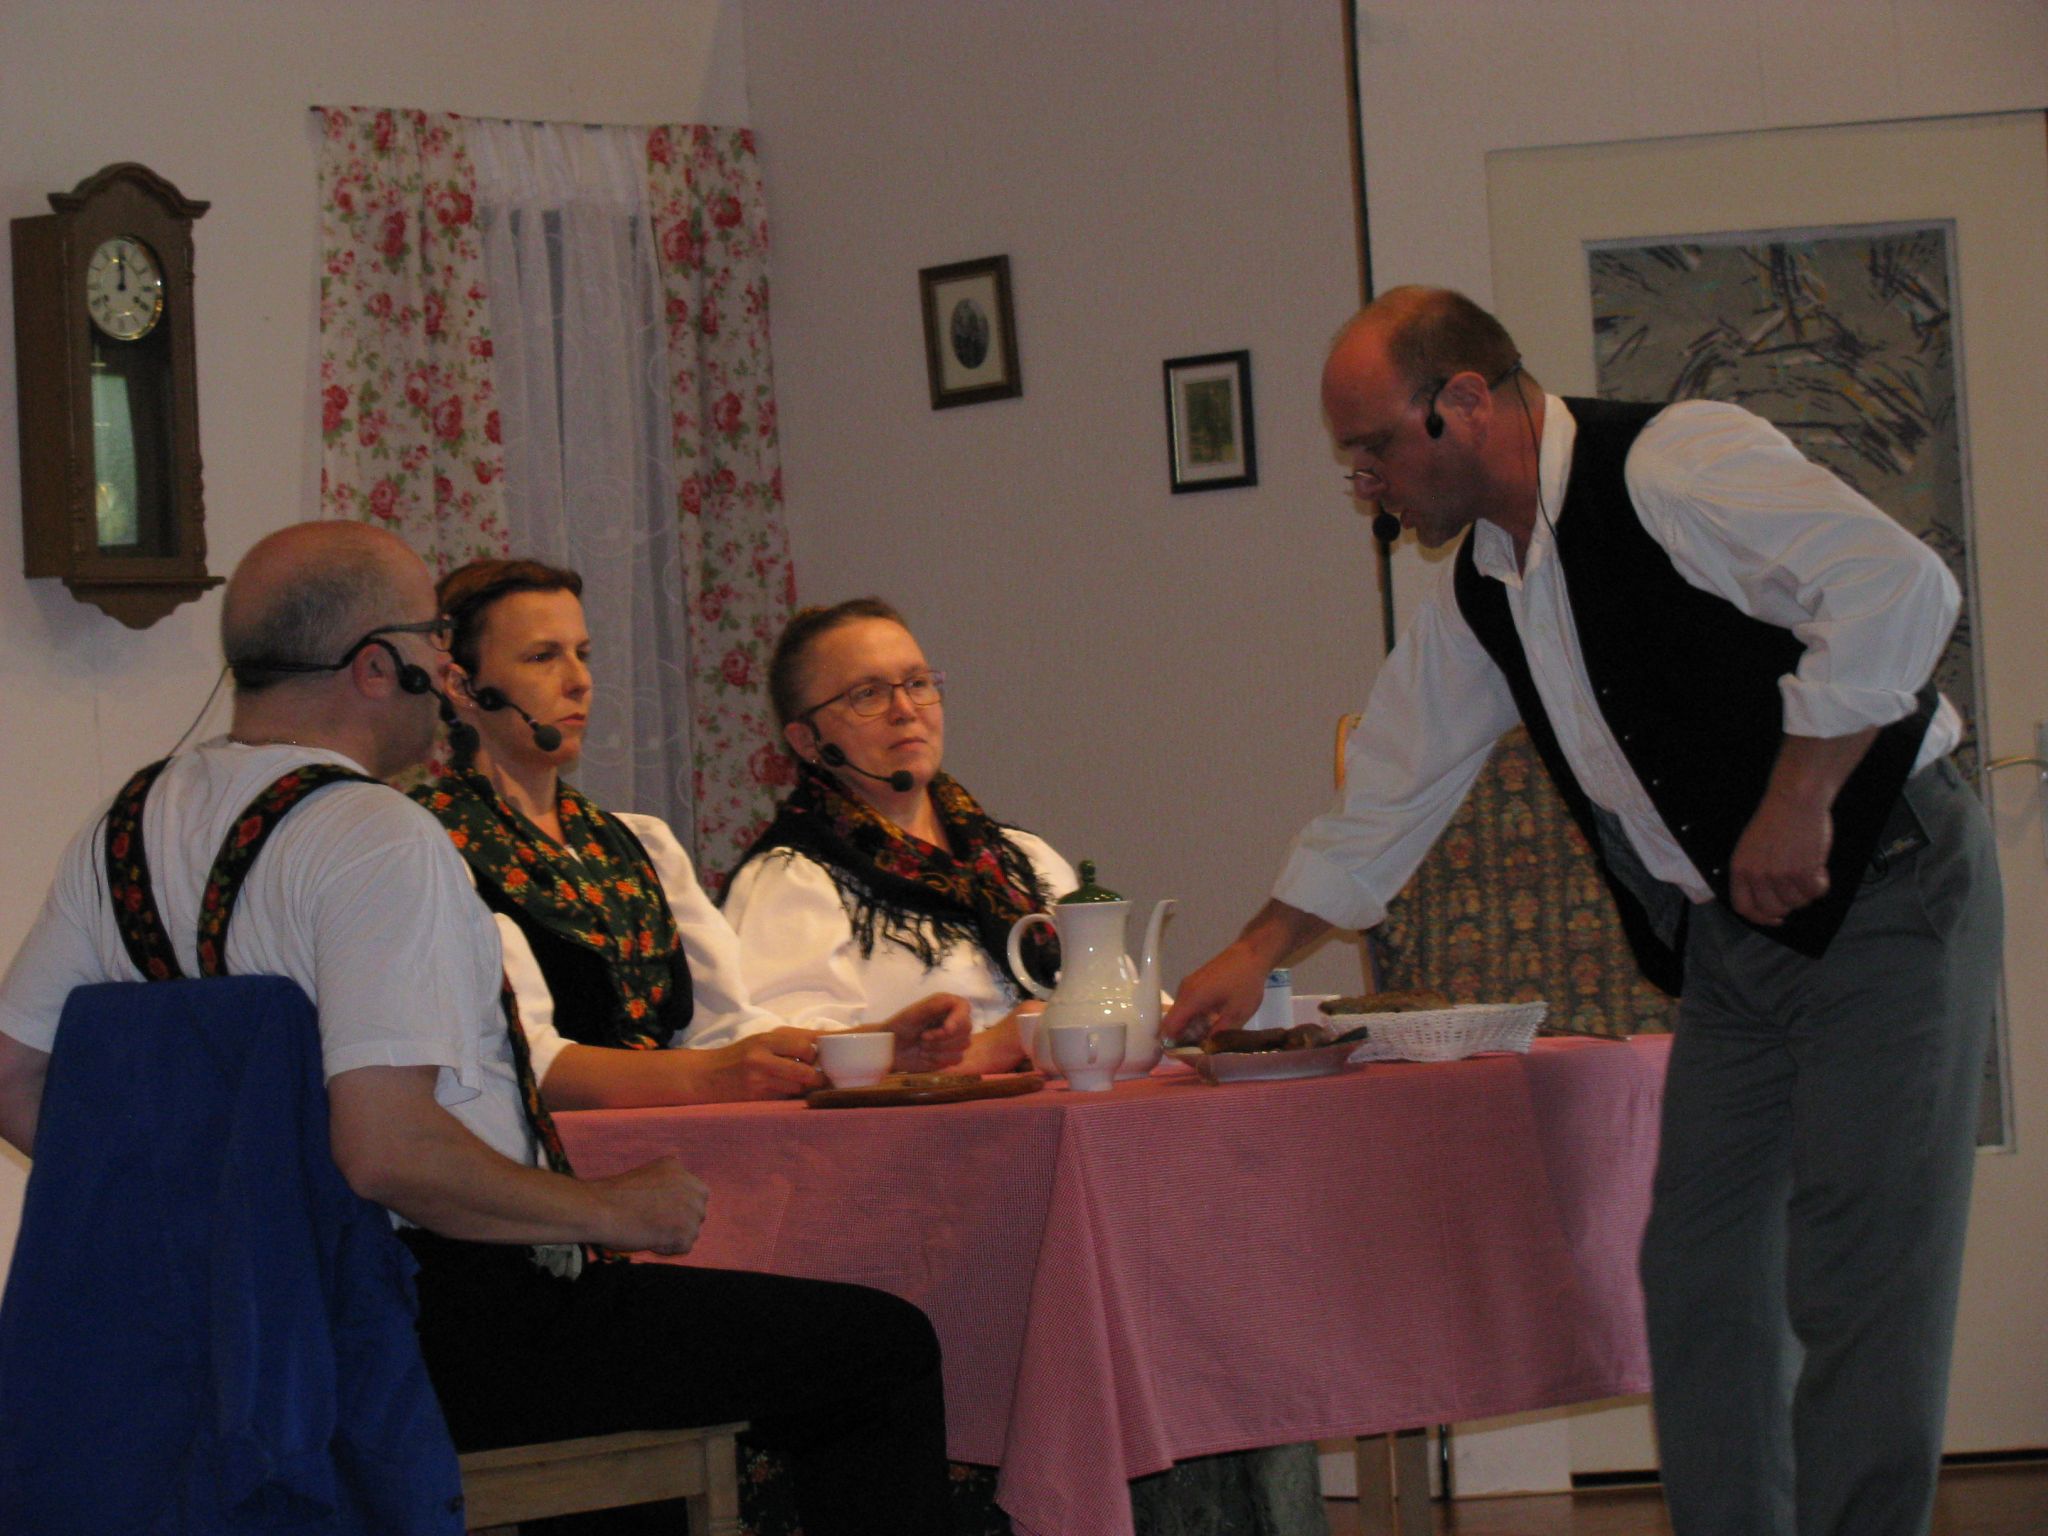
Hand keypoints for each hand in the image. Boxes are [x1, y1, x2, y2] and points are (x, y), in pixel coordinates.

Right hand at [589, 1154, 709, 1254]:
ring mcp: (691, 1209)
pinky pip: (684, 1247)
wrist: (601, 1209)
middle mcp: (690, 1186)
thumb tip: (678, 1204)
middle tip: (651, 1222)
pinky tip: (648, 1238)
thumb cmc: (614, 1196)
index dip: (676, 1208)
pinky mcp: (685, 1231)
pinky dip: (667, 1248)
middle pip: (696, 1214)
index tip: (657, 1211)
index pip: (693, 1194)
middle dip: (678, 1222)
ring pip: (691, 1231)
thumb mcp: (648, 1176)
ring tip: (646, 1228)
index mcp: (678, 1168)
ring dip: (671, 1236)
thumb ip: (668, 1184)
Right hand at [700, 1028, 823, 1099]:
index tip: (811, 1059)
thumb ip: (790, 1041)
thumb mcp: (761, 1040)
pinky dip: (788, 1098)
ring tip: (796, 1085)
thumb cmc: (739, 1056)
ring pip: (797, 1089)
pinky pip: (784, 1100)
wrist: (705, 1076)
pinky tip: (782, 1094)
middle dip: (815, 1077)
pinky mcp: (755, 1100)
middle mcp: (762, 1059)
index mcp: (765, 1040)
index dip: (813, 1055)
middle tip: (814, 1078)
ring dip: (802, 1089)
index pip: (806, 1046)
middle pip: (806, 1072)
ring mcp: (758, 1081)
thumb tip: (826, 1041)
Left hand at [877, 992, 972, 1071]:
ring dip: (939, 1048)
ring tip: (922, 1046)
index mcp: (946, 1006)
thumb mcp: (914, 1012)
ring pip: (963, 1044)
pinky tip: (926, 1055)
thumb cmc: (899, 1027)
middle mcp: (953, 1021)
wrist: (890, 1050)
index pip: (964, 1007)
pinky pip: (957, 1058)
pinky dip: (939, 1059)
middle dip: (943, 1036)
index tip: (947, 1029)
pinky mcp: (951, 1056)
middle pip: (967, 1027)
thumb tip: (955, 1005)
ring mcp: (954, 1039)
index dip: (959, 1018)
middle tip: (923, 1037)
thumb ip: (935, 1004)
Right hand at [1161, 940, 1271, 1042]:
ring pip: (1181, 1014)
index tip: (1185, 1057)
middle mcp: (1184, 992)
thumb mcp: (1237, 1013)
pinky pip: (1187, 1005)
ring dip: (1191, 1027)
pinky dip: (1194, 1016)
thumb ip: (1219, 1034)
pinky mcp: (1195, 982)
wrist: (1251, 953)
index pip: (1169, 1028)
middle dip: (1183, 1038)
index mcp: (1191, 999)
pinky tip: (1212, 1021)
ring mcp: (1188, 985)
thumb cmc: (1246, 982)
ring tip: (1210, 1036)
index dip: (1172, 1045)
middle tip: (1202, 1049)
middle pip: (1173, 1022)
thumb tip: (1206, 1050)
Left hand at [1729, 787, 1832, 925]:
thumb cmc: (1775, 820)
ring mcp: (1780, 875)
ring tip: (1807, 867)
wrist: (1794, 800)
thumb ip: (1754, 874)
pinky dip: (1821, 883)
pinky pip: (1816, 892)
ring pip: (1798, 902)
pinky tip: (1818, 867)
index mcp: (1740, 869)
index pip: (1744, 907)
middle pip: (1774, 909)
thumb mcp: (1750, 848)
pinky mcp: (1804, 871)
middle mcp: (1758, 875)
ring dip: (1806, 890)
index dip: (1761, 918)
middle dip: (1789, 904)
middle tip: (1798, 887)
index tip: (1776, 918)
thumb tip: (1767, 902)